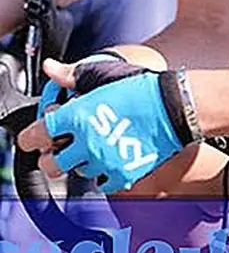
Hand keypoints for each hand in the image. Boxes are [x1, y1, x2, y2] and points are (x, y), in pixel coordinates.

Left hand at [18, 57, 195, 192]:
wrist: (173, 106)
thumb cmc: (140, 88)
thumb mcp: (103, 75)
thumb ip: (71, 75)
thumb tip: (50, 68)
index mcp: (77, 116)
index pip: (37, 134)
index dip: (31, 137)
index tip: (35, 136)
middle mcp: (86, 142)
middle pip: (51, 164)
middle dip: (52, 157)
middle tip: (61, 148)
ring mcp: (104, 161)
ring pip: (77, 173)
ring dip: (81, 162)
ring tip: (93, 147)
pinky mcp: (122, 174)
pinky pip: (102, 184)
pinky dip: (104, 173)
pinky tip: (110, 158)